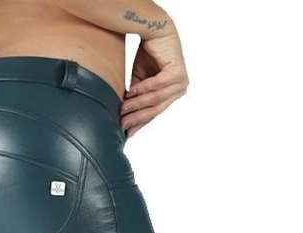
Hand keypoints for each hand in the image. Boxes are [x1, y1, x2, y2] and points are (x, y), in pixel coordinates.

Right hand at [121, 18, 188, 138]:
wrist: (155, 30)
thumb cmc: (147, 54)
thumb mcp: (138, 81)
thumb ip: (134, 98)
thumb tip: (122, 118)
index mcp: (171, 94)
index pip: (154, 113)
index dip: (140, 124)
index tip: (126, 133)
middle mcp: (179, 90)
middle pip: (155, 109)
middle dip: (137, 117)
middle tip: (121, 124)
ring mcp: (181, 82)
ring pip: (155, 99)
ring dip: (137, 105)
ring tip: (123, 108)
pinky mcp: (178, 73)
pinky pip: (158, 86)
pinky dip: (143, 89)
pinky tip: (131, 92)